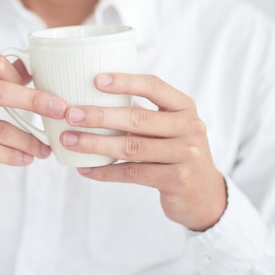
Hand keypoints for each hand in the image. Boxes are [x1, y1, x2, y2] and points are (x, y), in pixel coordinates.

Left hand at [60, 73, 226, 230]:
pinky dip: (105, 171)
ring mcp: (186, 155)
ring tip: (69, 141)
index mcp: (184, 107)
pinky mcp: (177, 180)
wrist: (204, 195)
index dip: (125, 82)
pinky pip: (132, 174)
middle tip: (71, 115)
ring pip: (131, 148)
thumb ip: (141, 113)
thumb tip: (92, 96)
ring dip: (95, 144)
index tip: (95, 80)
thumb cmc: (175, 152)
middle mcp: (189, 127)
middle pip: (137, 119)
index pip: (154, 86)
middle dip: (99, 116)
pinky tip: (84, 169)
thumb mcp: (168, 127)